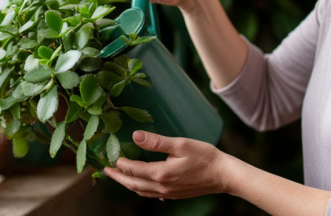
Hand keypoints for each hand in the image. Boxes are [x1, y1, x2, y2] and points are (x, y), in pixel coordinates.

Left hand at [103, 130, 231, 199]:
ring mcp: (168, 193)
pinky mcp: (174, 195)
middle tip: (106, 171)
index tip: (112, 156)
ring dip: (128, 184)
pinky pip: (152, 195)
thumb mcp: (180, 144)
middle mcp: (162, 187)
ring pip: (141, 191)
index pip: (133, 170)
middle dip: (118, 177)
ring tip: (120, 177)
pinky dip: (141, 189)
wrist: (224, 175)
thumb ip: (156, 141)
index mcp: (161, 174)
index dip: (121, 163)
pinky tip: (142, 185)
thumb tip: (136, 136)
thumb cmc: (205, 157)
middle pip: (133, 184)